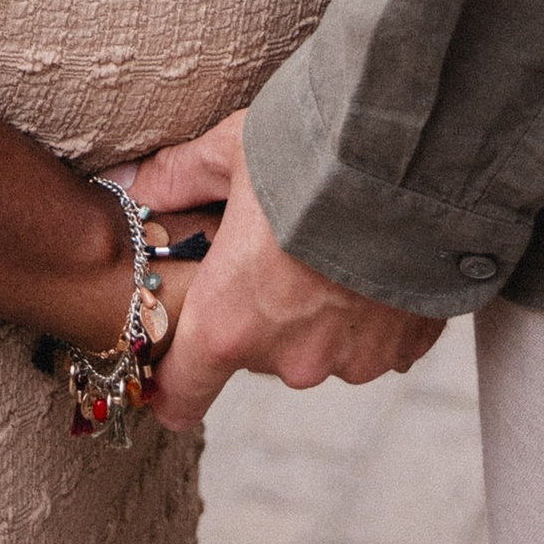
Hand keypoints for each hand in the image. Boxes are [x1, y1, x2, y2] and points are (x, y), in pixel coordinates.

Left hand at [122, 110, 444, 433]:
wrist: (416, 155)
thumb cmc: (310, 150)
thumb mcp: (231, 150)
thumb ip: (178, 177)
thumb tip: (128, 182)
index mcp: (230, 321)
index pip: (183, 393)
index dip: (173, 386)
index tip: (171, 373)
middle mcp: (287, 358)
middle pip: (257, 351)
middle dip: (260, 308)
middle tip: (275, 247)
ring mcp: (349, 359)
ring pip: (318, 344)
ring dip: (320, 309)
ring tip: (333, 240)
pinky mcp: (403, 350)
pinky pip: (373, 338)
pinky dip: (371, 307)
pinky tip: (376, 254)